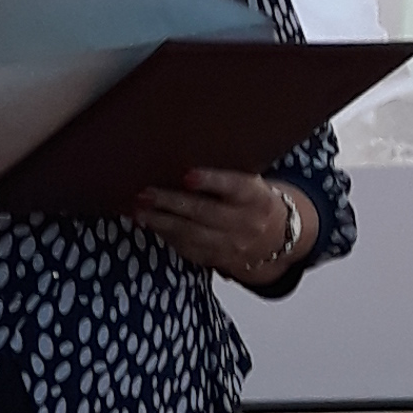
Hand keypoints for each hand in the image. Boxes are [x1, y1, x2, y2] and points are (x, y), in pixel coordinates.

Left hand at [129, 165, 299, 284]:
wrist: (274, 237)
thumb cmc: (250, 198)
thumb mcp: (250, 182)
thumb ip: (226, 172)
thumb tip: (182, 154)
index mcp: (255, 197)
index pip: (234, 186)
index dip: (211, 180)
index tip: (188, 175)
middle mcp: (245, 222)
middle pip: (205, 212)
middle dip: (171, 202)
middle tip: (145, 193)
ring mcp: (231, 245)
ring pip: (192, 234)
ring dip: (161, 222)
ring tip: (139, 211)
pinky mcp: (216, 259)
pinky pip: (187, 248)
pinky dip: (165, 235)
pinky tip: (149, 224)